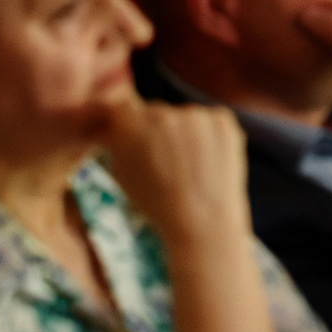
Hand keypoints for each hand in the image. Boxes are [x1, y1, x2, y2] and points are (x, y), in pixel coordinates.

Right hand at [102, 95, 253, 249]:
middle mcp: (162, 113)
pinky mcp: (222, 118)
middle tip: (165, 161)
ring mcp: (195, 114)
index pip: (123, 109)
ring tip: (189, 166)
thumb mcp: (121, 173)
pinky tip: (208, 161)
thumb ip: (113, 139)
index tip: (136, 144)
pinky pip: (209, 120)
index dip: (129, 128)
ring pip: (184, 116)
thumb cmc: (157, 202)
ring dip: (184, 132)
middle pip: (155, 113)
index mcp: (130, 125)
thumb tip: (108, 120)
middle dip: (156, 132)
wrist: (203, 221)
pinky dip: (209, 135)